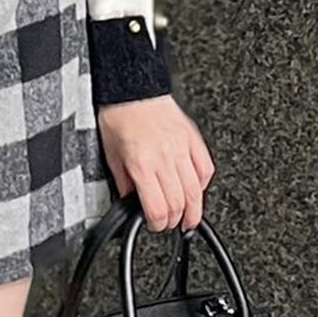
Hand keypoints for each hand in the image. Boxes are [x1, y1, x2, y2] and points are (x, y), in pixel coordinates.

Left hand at [96, 95, 215, 231]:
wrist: (132, 90)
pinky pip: (205, 168)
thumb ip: (124, 184)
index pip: (157, 206)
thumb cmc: (119, 118)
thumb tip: (131, 203)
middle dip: (176, 221)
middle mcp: (164, 158)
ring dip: (195, 209)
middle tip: (173, 226)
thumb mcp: (112, 157)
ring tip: (191, 220)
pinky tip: (197, 191)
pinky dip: (203, 184)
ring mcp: (182, 148)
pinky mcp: (192, 139)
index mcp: (142, 164)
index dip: (158, 223)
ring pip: (196, 189)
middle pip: (179, 202)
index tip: (155, 226)